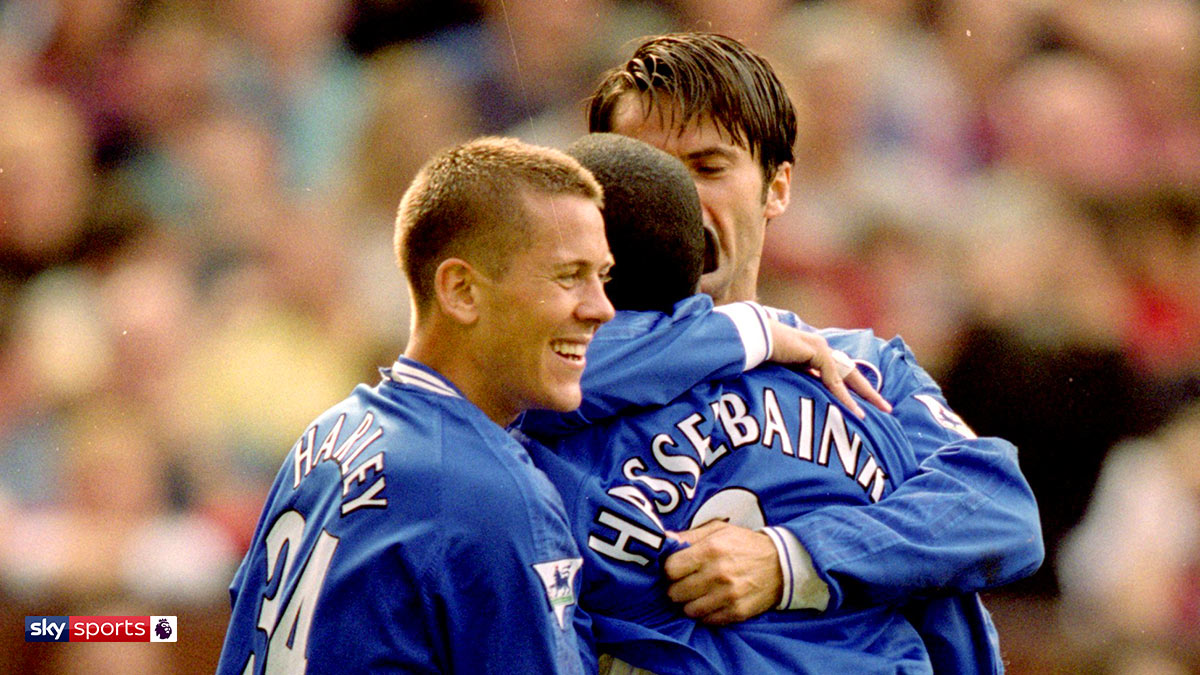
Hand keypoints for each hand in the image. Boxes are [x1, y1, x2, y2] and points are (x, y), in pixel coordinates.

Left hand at [661, 520, 781, 624]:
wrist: (782, 564)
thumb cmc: (745, 544)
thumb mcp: (719, 530)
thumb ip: (690, 536)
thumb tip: (664, 539)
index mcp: (711, 549)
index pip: (670, 569)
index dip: (669, 570)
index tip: (675, 570)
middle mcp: (718, 573)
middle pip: (676, 592)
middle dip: (676, 588)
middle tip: (684, 584)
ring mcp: (728, 595)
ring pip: (688, 610)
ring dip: (689, 603)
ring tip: (697, 595)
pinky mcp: (737, 612)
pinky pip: (707, 621)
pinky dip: (705, 614)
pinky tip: (711, 603)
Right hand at [768, 321, 891, 418]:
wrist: (750, 339)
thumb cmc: (760, 355)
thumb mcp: (783, 371)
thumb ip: (797, 380)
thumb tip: (806, 397)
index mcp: (813, 353)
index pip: (839, 372)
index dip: (852, 388)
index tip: (864, 403)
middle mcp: (821, 348)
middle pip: (852, 373)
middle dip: (869, 391)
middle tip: (886, 407)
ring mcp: (820, 347)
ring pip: (847, 376)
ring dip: (863, 395)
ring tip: (875, 411)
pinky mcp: (816, 351)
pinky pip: (833, 378)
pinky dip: (843, 395)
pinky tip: (853, 409)